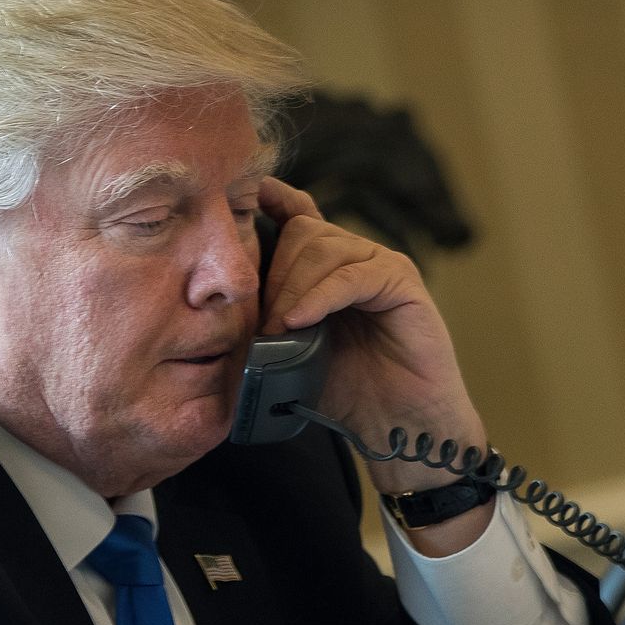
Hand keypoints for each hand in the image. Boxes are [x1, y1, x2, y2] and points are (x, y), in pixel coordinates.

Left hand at [257, 177, 488, 498]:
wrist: (394, 424)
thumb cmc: (344, 390)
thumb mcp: (289, 350)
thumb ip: (267, 319)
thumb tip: (222, 305)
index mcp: (328, 267)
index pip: (299, 216)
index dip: (272, 201)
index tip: (243, 199)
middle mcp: (356, 257)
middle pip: (303, 231)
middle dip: (274, 273)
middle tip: (265, 324)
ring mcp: (381, 266)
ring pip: (325, 248)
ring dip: (292, 289)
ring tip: (280, 331)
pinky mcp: (402, 283)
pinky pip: (352, 276)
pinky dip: (320, 297)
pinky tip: (300, 321)